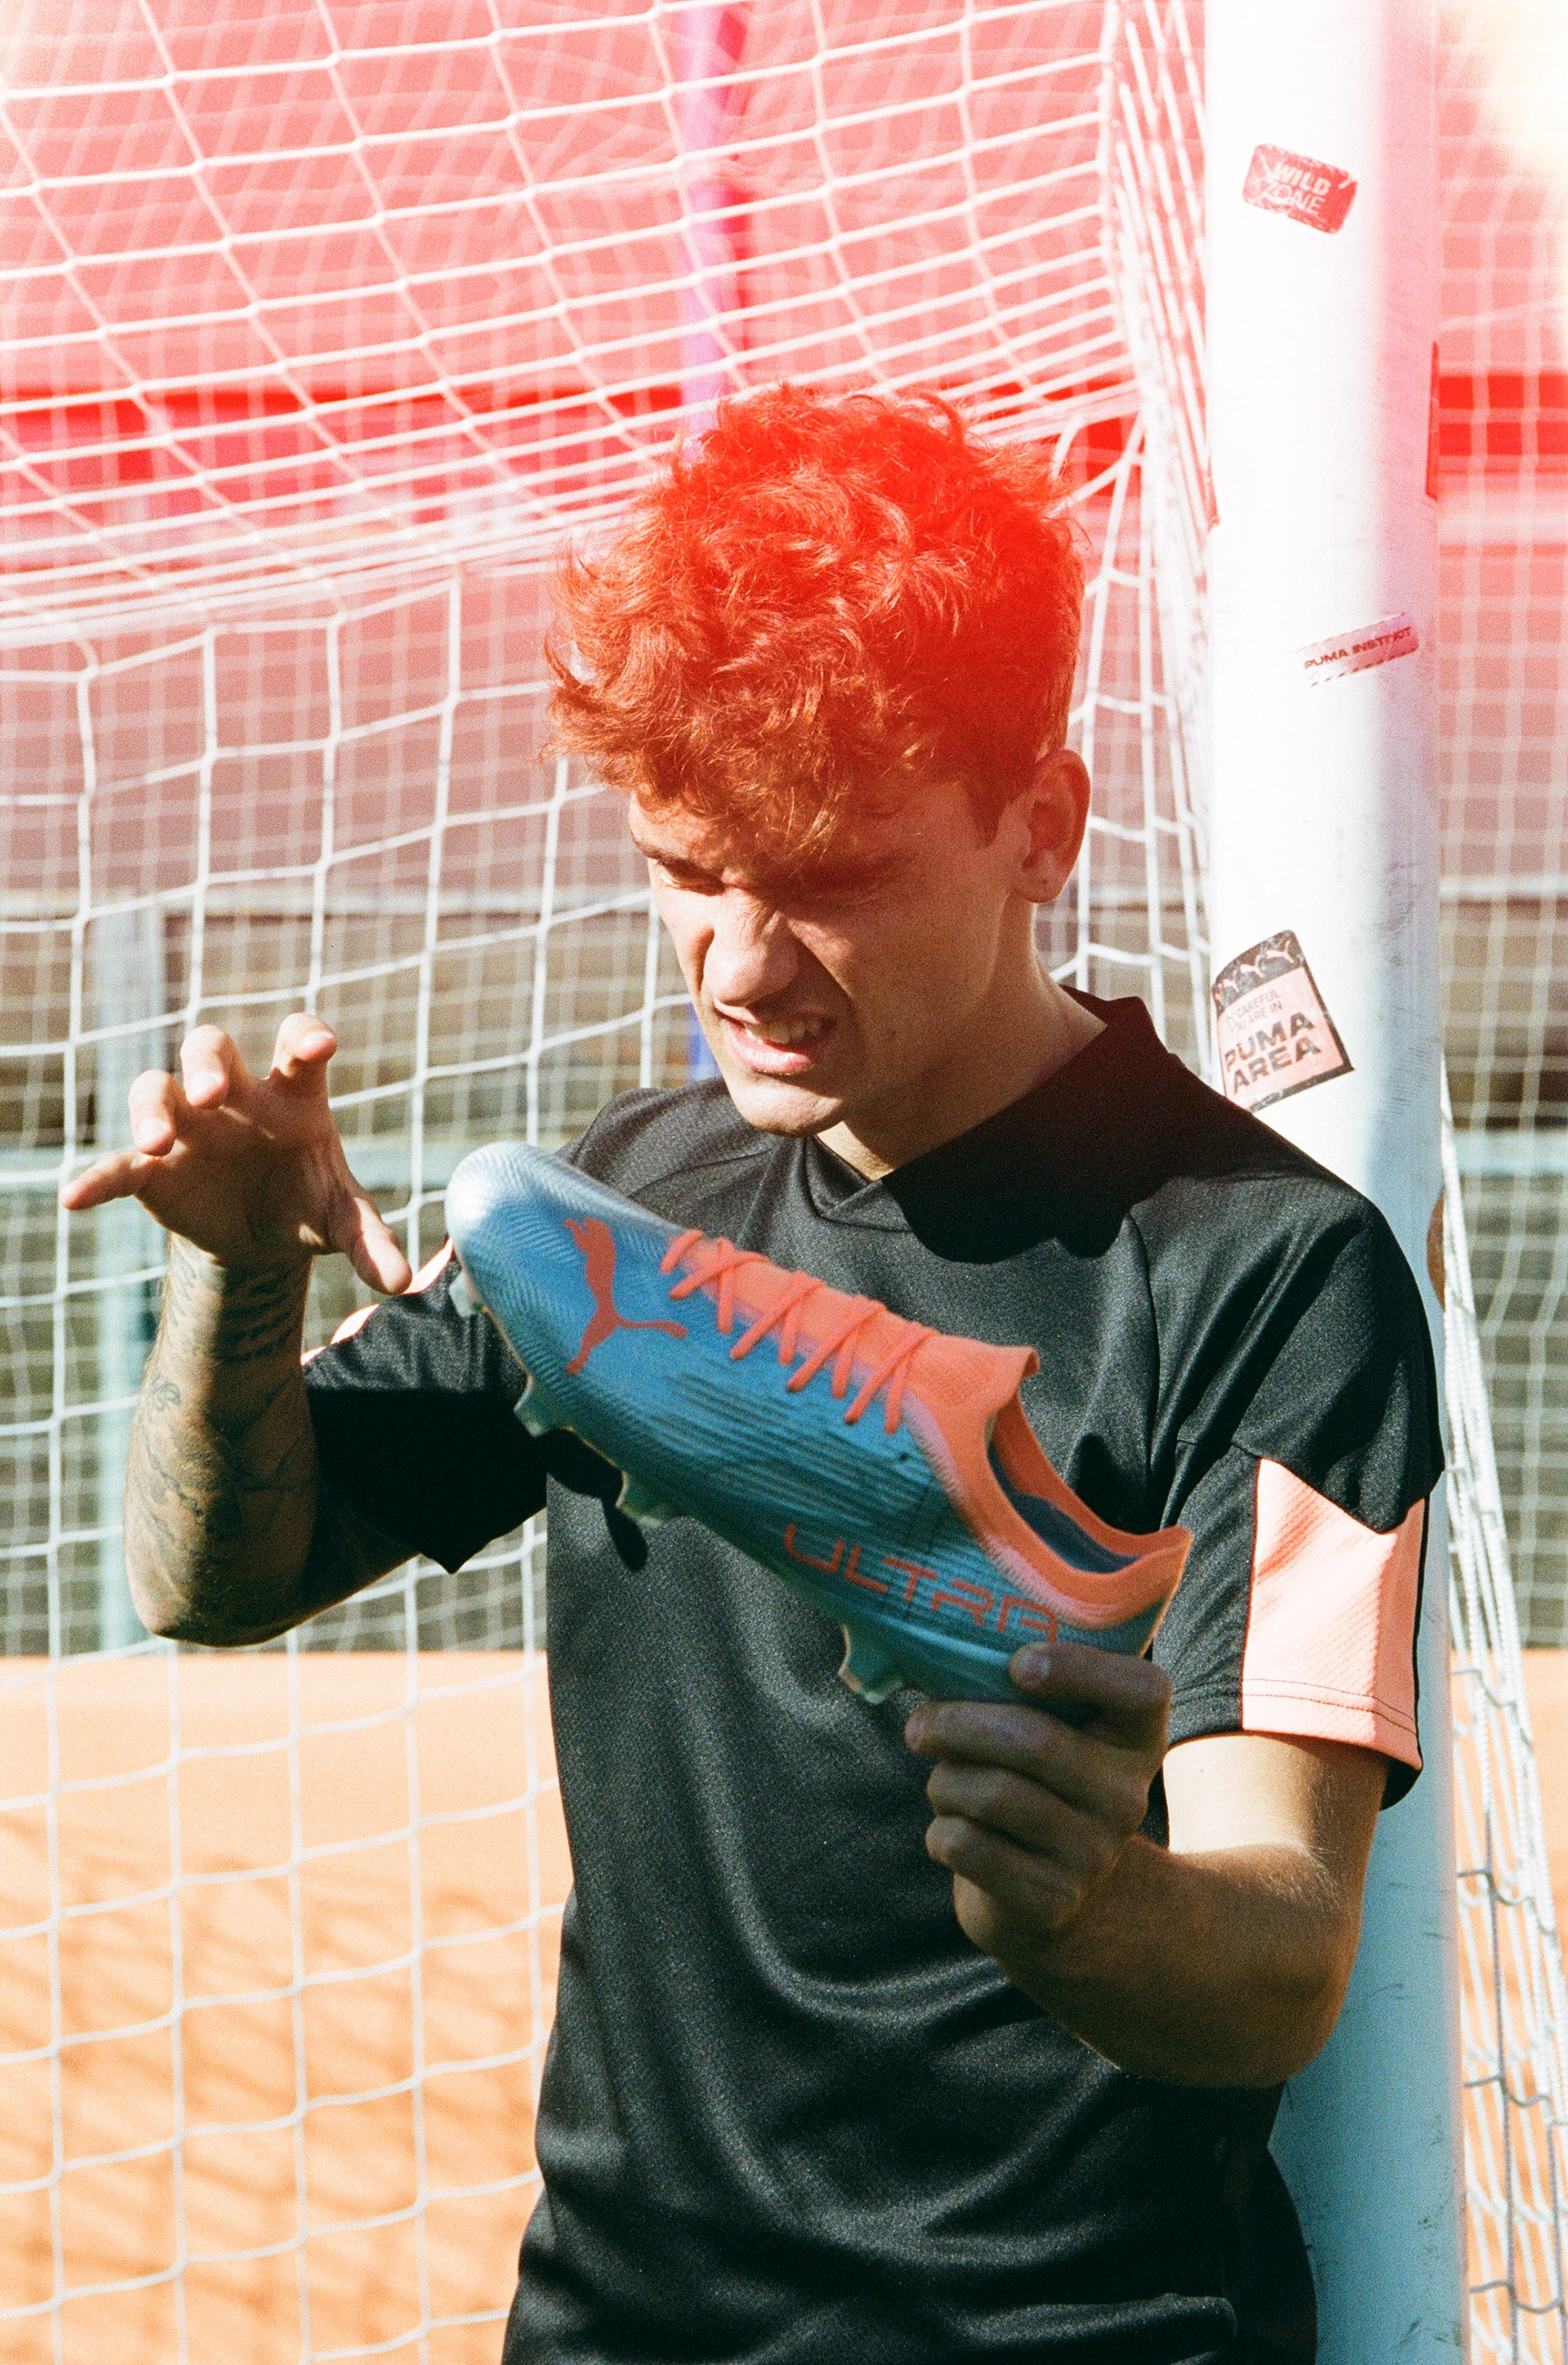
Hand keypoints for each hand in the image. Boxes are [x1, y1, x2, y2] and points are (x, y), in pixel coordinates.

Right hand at [59, 1013, 412, 1293]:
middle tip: (213, 1093)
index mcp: (292, 1093)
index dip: (303, 1036)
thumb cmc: (307, 1202)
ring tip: (155, 1143)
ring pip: (155, 1091)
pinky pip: (117, 1165)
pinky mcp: (152, 1168)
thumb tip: (401, 1280)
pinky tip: (76, 1199)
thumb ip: (370, 1240)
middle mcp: (234, 1096)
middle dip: (207, 1064)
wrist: (261, 1236)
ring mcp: (188, 1126)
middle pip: (210, 1048)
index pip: (295, 1044)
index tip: (318, 1045)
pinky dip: (97, 1177)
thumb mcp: (341, 1219)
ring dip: (151, 1111)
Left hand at [904, 1641, 1170, 1988]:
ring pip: (993, 1794)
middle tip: (920, 1725)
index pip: (1144, 1689)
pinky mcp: (1053, 1900)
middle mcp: (1127, 1796)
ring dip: (945, 1783)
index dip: (1080, 1668)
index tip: (1018, 1664)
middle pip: (1035, 1741)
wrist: (1047, 1894)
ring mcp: (1095, 1854)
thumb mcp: (1049, 1732)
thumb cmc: (1029, 1784)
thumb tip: (932, 1653)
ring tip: (944, 1784)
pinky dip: (941, 1832)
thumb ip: (1015, 1690)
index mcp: (1136, 1737)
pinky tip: (949, 1831)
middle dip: (957, 1725)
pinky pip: (970, 1846)